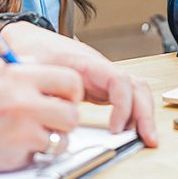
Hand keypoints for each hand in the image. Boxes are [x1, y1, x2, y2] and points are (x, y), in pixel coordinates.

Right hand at [0, 59, 81, 176]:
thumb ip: (20, 67)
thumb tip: (44, 67)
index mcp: (20, 76)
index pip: (70, 80)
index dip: (72, 92)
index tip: (64, 97)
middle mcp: (24, 101)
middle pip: (72, 113)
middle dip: (66, 118)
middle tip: (54, 120)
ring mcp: (21, 131)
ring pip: (62, 139)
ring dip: (53, 139)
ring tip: (35, 135)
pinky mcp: (13, 157)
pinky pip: (39, 156)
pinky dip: (32, 154)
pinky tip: (16, 146)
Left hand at [1, 22, 157, 147]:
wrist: (31, 40)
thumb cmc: (34, 49)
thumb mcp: (34, 67)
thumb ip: (43, 87)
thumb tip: (50, 107)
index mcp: (88, 63)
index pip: (118, 80)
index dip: (123, 105)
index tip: (115, 128)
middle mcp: (101, 69)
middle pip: (136, 87)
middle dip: (145, 113)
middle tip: (147, 139)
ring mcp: (103, 78)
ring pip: (135, 92)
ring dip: (143, 114)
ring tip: (144, 138)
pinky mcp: (100, 87)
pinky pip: (126, 99)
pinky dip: (133, 114)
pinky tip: (129, 131)